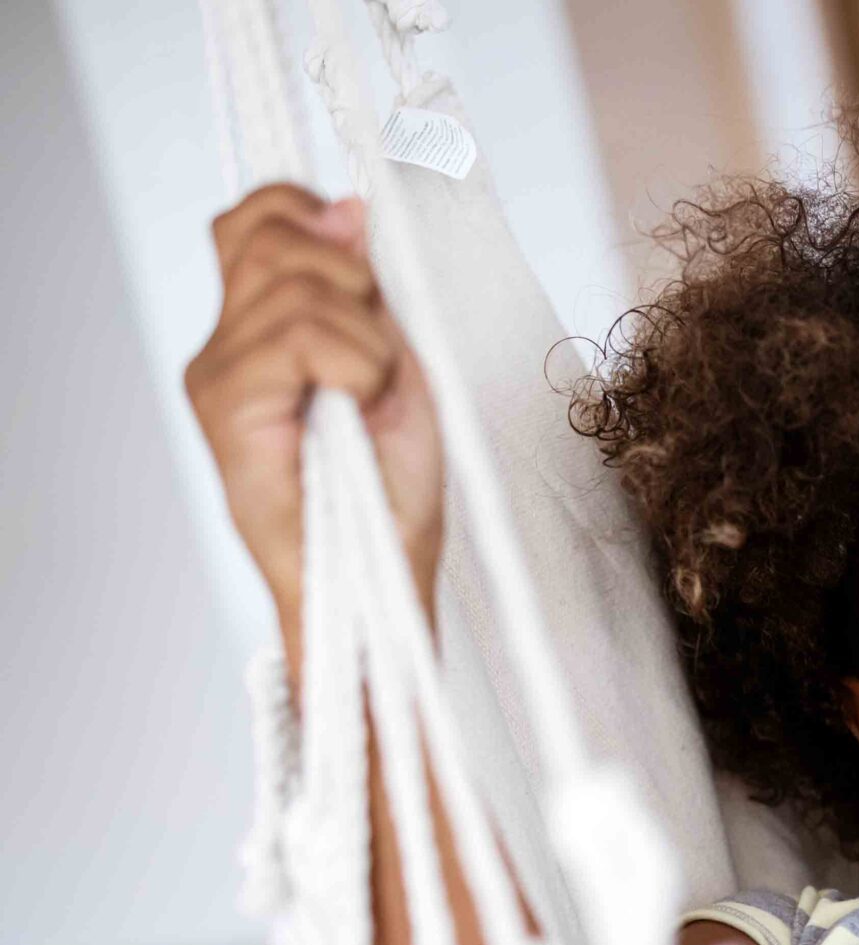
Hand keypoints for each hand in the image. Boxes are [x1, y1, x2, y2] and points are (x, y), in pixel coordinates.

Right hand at [184, 184, 443, 639]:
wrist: (383, 576)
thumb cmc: (392, 487)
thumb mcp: (397, 365)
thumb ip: (364, 289)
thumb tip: (348, 209)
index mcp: (260, 326)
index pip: (254, 218)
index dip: (308, 213)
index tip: (366, 267)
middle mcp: (224, 344)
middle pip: (272, 236)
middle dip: (353, 279)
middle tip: (379, 356)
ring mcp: (217, 375)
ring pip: (294, 287)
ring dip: (366, 337)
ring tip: (373, 396)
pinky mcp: (223, 407)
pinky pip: (298, 335)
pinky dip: (357, 362)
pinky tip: (364, 404)